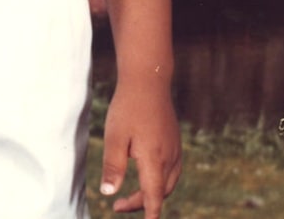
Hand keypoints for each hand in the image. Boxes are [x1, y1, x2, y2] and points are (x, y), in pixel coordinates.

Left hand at [99, 78, 181, 217]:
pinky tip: (148, 175)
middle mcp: (169, 157)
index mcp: (155, 159)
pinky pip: (172, 169)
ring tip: (132, 196)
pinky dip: (160, 180)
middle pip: (160, 192)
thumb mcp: (115, 136)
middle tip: (118, 207)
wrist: (148, 79)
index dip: (149, 214)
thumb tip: (109, 193)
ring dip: (152, 193)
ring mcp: (175, 148)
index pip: (154, 197)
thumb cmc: (128, 106)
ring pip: (168, 182)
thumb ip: (113, 166)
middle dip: (142, 204)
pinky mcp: (174, 139)